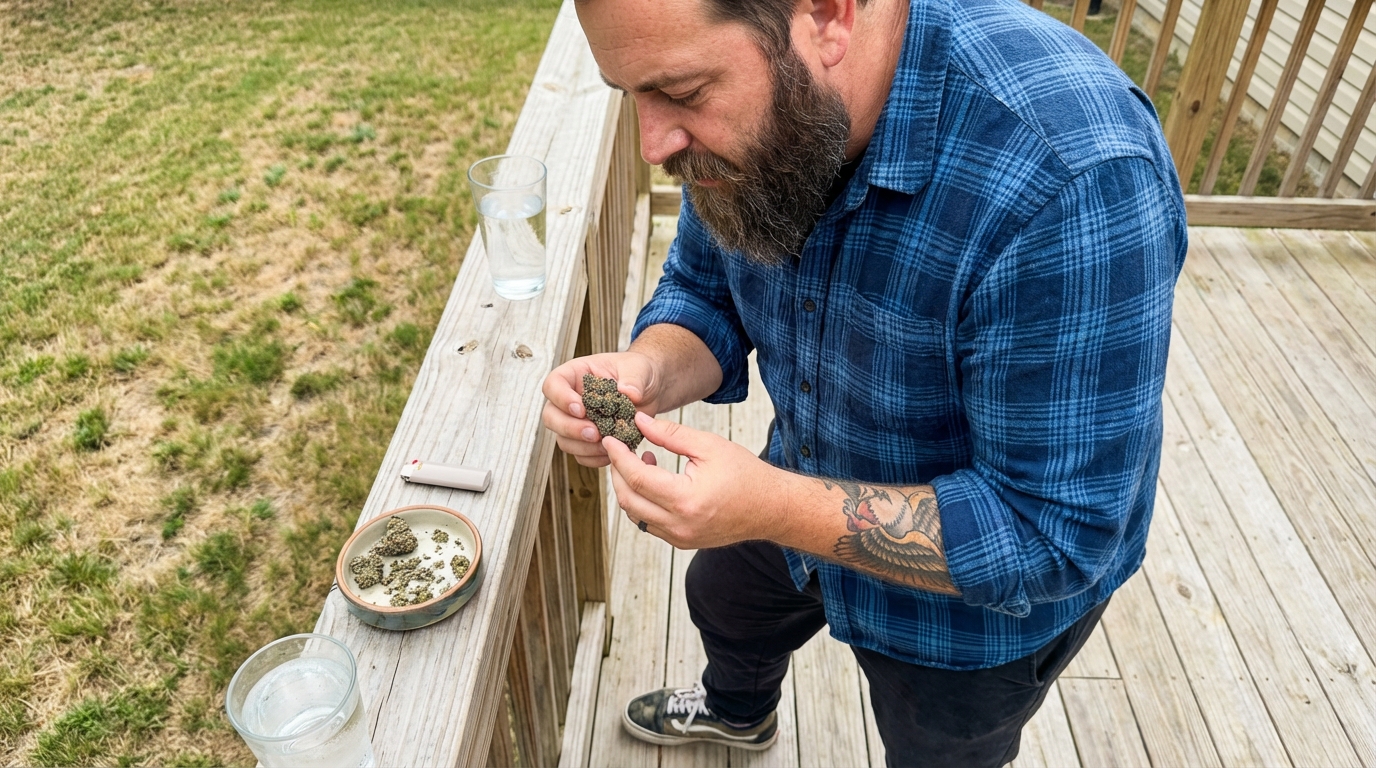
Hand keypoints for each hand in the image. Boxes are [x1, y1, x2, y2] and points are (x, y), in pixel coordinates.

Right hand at [541, 352, 660, 466]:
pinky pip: (581, 455)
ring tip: (607, 443)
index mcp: (576, 375)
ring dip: (583, 446)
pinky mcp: (586, 441)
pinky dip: (594, 458)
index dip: (561, 398)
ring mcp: (576, 422)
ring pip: (563, 440)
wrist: (649, 391)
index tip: (581, 409)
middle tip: (594, 433)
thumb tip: (628, 392)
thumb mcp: (638, 368)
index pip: (553, 384)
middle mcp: (570, 399)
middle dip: (570, 428)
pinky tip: (612, 452)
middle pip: (551, 417)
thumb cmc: (638, 372)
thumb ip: (633, 379)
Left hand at [604, 412, 785, 548]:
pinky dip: (643, 503)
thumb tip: (640, 422)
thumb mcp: (709, 445)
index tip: (610, 440)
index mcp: (685, 500)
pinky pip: (650, 524)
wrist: (771, 507)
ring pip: (636, 515)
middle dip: (618, 473)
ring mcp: (680, 538)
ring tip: (642, 460)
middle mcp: (679, 525)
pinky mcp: (682, 542)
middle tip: (619, 450)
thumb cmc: (746, 474)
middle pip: (629, 500)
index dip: (619, 457)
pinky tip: (654, 480)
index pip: (637, 478)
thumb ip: (671, 434)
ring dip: (629, 488)